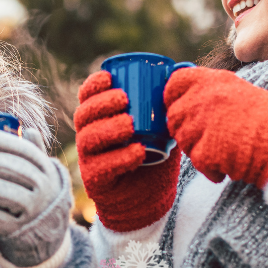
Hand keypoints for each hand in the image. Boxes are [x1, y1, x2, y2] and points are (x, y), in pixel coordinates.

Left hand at [0, 125, 71, 267]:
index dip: (0, 140)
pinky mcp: (17, 231)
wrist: (46, 233)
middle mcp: (45, 189)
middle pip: (11, 170)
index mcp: (47, 170)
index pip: (24, 151)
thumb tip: (27, 129)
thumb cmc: (35, 193)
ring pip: (2, 193)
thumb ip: (33, 151)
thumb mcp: (41, 173)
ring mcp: (33, 212)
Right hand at [73, 71, 180, 232]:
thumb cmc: (154, 155)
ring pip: (89, 139)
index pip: (86, 97)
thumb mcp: (161, 127)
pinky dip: (120, 158)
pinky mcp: (96, 181)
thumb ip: (167, 104)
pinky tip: (138, 152)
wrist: (150, 197)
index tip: (109, 77)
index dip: (93, 85)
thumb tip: (184, 70)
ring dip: (109, 129)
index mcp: (99, 119)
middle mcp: (89, 136)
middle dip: (101, 104)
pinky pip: (102, 167)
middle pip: (83, 115)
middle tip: (124, 99)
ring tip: (130, 125)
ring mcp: (89, 159)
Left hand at [164, 67, 267, 186]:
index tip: (178, 107)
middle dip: (185, 130)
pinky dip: (210, 169)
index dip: (172, 97)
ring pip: (182, 140)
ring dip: (198, 150)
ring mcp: (202, 124)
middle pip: (174, 116)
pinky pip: (196, 161)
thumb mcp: (241, 92)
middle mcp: (204, 98)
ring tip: (223, 152)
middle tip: (207, 139)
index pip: (175, 82)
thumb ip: (213, 93)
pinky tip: (228, 166)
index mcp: (213, 80)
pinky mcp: (205, 150)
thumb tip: (189, 100)